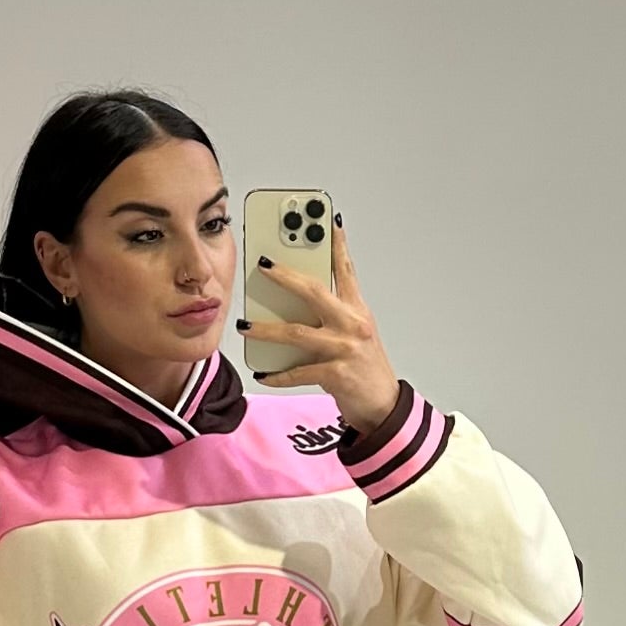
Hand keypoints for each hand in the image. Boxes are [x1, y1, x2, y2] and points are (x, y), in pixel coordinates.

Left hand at [241, 213, 400, 437]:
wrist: (381, 404)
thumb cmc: (363, 366)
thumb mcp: (354, 332)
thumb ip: (332, 312)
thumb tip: (296, 297)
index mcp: (357, 310)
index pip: (346, 270)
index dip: (337, 245)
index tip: (327, 220)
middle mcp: (353, 324)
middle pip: (314, 292)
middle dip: (286, 276)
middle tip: (262, 265)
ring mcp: (345, 349)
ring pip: (298, 332)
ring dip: (266, 329)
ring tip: (244, 325)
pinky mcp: (336, 374)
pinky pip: (299, 371)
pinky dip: (278, 374)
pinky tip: (262, 373)